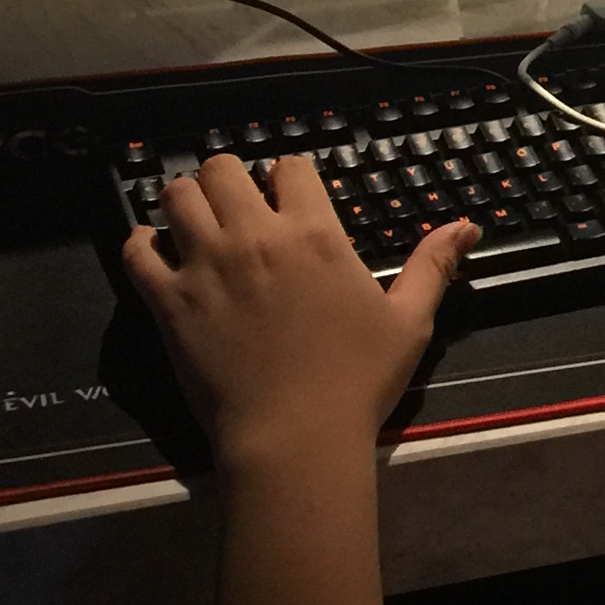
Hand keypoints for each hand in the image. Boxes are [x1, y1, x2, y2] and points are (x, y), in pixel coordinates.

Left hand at [124, 154, 473, 479]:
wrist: (294, 439)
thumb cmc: (356, 382)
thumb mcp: (409, 322)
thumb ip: (432, 266)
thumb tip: (468, 225)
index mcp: (313, 234)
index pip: (290, 166)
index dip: (288, 176)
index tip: (288, 196)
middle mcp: (255, 237)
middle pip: (222, 168)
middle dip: (230, 177)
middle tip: (237, 204)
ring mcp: (205, 266)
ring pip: (176, 196)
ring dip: (186, 200)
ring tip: (196, 221)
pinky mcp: (169, 301)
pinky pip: (137, 251)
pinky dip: (143, 243)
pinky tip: (156, 251)